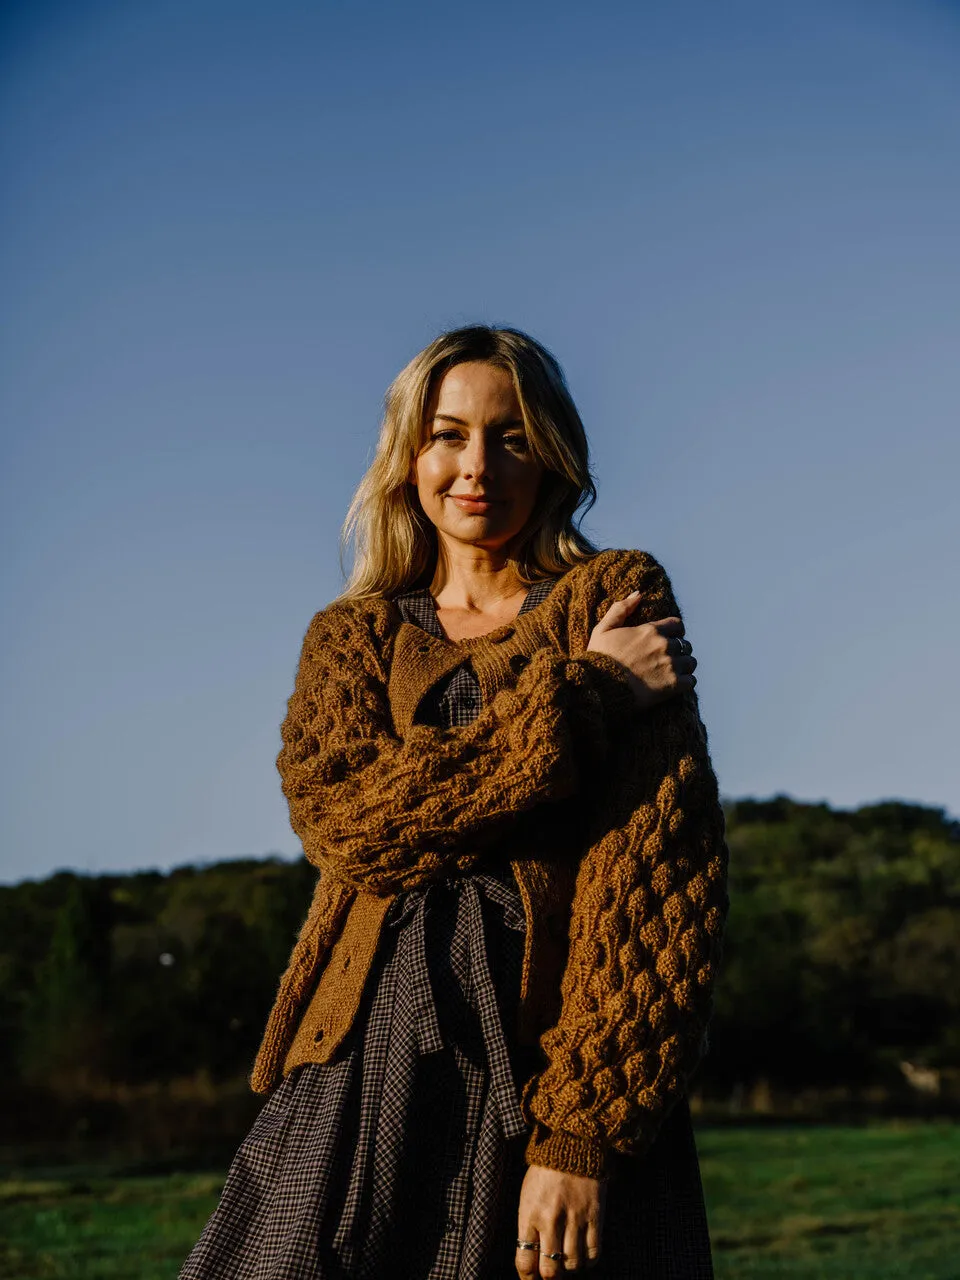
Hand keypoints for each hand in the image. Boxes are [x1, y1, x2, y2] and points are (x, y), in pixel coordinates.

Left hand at [516, 1164, 605, 1275]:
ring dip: (569, 1268)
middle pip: (550, 1270)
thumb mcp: (528, 1196)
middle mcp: (551, 1219)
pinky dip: (588, 1261)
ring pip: (573, 1265)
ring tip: (567, 1260)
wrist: (572, 1143)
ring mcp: (575, 1218)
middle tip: (552, 1273)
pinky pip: (593, 1253)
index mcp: (529, 1214)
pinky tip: (583, 1256)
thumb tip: (534, 1258)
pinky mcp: (594, 1215)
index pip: (524, 1261)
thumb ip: (528, 1227)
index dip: (528, 1278)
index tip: (531, 1278)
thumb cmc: (545, 1171)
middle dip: (550, 1278)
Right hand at [586, 592, 696, 710]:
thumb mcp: (603, 629)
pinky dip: (685, 683)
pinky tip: (675, 684)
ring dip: (684, 666)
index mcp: (650, 630)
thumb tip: (638, 594)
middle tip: (667, 659)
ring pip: (691, 662)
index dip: (674, 631)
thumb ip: (621, 609)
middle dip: (678, 650)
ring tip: (673, 672)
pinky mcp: (673, 685)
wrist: (599, 688)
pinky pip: (691, 681)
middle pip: (685, 644)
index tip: (668, 639)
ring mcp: (670, 665)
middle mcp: (664, 645)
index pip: (677, 625)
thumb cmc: (599, 658)